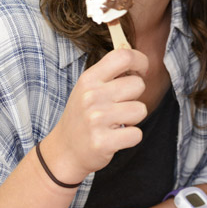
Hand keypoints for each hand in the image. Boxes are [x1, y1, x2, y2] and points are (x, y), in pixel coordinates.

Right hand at [42, 49, 148, 183]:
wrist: (64, 151)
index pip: (123, 56)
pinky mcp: (103, 142)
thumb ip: (111, 74)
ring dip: (133, 119)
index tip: (142, 70)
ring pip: (140, 110)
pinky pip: (136, 134)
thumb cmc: (82, 117)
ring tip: (115, 123)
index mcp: (89, 79)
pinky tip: (116, 137)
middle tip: (119, 107)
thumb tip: (139, 61)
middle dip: (135, 96)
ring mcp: (96, 119)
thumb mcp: (88, 88)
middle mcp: (92, 96)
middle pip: (138, 84)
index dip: (140, 61)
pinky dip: (131, 138)